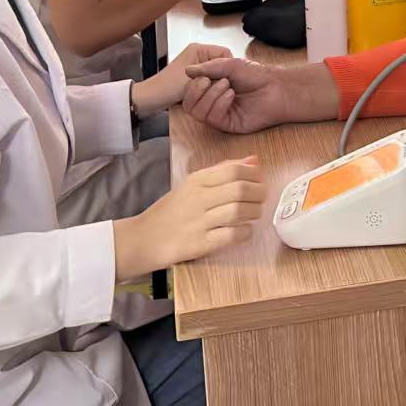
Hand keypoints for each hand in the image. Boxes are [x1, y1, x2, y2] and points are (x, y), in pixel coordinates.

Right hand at [112, 157, 263, 277]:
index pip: (234, 170)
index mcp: (196, 181)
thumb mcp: (192, 184)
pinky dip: (245, 233)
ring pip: (238, 211)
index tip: (260, 180)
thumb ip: (222, 171)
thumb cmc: (171, 211)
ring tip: (255, 214)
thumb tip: (254, 161)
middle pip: (240, 189)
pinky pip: (231, 236)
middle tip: (262, 198)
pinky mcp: (200, 244)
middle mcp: (198, 199)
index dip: (254, 174)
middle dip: (259, 193)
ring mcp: (199, 222)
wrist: (143, 239)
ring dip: (255, 212)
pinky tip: (245, 231)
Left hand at [132, 43, 231, 117]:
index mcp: (199, 49)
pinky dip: (209, 88)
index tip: (229, 82)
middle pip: (222, 65)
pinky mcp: (194, 78)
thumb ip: (215, 76)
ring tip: (212, 93)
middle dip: (222, 77)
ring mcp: (197, 66)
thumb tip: (231, 78)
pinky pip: (209, 81)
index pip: (226, 54)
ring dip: (216, 84)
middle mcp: (199, 55)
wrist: (150, 99)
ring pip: (217, 74)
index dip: (229, 69)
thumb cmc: (167, 87)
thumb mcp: (196, 80)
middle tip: (221, 89)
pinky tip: (206, 95)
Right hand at [181, 56, 338, 133]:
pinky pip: (213, 118)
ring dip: (210, 96)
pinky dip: (219, 104)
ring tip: (227, 86)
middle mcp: (213, 103)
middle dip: (195, 92)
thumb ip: (207, 68)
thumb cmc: (257, 74)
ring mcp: (221, 114)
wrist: (276, 87)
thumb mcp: (229, 65)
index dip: (192, 84)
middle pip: (188, 105)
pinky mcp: (229, 125)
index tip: (204, 76)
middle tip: (210, 81)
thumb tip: (187, 70)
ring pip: (198, 113)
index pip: (189, 92)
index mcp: (212, 88)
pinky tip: (231, 95)